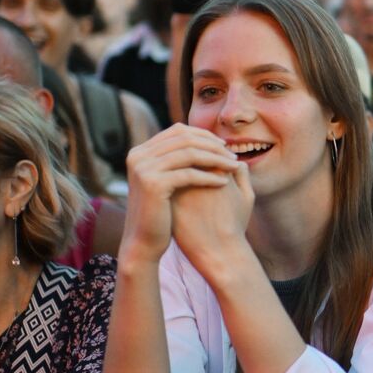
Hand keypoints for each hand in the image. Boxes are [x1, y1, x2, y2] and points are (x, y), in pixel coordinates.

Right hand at [119, 124, 242, 263]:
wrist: (143, 242)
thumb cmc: (161, 213)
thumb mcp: (166, 179)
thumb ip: (177, 159)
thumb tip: (207, 139)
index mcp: (141, 151)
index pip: (178, 131)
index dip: (205, 135)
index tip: (224, 145)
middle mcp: (139, 156)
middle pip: (185, 139)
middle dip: (213, 146)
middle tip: (233, 155)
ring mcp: (144, 168)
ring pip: (190, 154)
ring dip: (216, 159)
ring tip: (234, 167)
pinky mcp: (153, 184)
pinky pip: (189, 174)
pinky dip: (209, 177)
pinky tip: (225, 182)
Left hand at [171, 160, 255, 276]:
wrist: (217, 252)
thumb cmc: (235, 226)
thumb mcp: (247, 198)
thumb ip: (243, 175)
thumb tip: (235, 159)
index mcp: (219, 172)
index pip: (210, 151)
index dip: (211, 156)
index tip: (211, 167)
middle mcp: (198, 177)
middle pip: (191, 156)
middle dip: (192, 159)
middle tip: (196, 173)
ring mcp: (181, 188)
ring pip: (176, 168)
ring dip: (179, 168)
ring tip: (188, 183)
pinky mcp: (169, 199)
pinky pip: (167, 181)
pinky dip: (171, 181)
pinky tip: (175, 191)